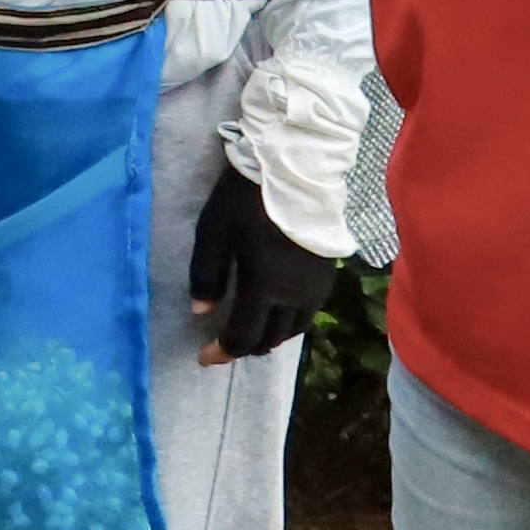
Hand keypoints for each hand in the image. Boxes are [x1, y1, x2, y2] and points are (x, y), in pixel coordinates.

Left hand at [188, 163, 342, 362]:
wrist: (294, 172)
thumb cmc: (245, 201)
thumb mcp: (212, 235)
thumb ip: (205, 278)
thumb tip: (202, 312)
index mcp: (263, 287)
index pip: (243, 336)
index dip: (223, 353)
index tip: (205, 358)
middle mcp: (294, 296)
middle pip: (271, 338)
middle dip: (247, 348)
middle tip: (226, 347)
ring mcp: (315, 286)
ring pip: (294, 329)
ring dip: (271, 337)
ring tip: (252, 334)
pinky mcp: (327, 274)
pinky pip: (310, 312)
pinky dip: (291, 322)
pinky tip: (278, 313)